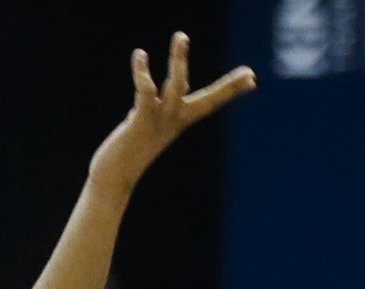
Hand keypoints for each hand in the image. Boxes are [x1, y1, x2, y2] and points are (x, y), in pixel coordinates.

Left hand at [89, 33, 254, 192]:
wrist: (112, 177)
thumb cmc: (126, 152)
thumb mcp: (141, 129)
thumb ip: (145, 115)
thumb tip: (139, 108)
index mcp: (178, 122)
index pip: (211, 103)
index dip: (230, 91)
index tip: (252, 79)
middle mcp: (174, 121)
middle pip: (207, 99)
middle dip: (228, 85)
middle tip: (250, 71)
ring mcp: (159, 121)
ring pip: (175, 86)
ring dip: (178, 60)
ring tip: (181, 36)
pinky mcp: (140, 121)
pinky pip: (145, 92)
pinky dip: (142, 73)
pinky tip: (140, 55)